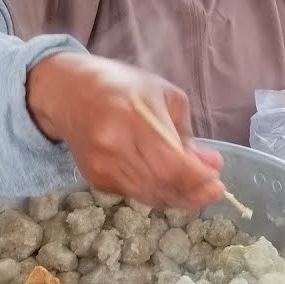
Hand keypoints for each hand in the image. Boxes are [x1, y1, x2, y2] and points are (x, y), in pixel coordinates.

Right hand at [28, 54, 224, 209]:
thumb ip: (186, 132)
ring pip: (149, 196)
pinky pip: (134, 194)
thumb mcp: (162, 95)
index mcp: (135, 116)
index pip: (173, 164)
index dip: (199, 181)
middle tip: (212, 190)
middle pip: (162, 185)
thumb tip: (211, 164)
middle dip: (194, 193)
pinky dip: (156, 193)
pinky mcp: (95, 179)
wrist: (66, 93)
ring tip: (194, 188)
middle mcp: (115, 145)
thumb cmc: (121, 86)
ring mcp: (102, 166)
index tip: (218, 183)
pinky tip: (166, 183)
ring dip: (177, 197)